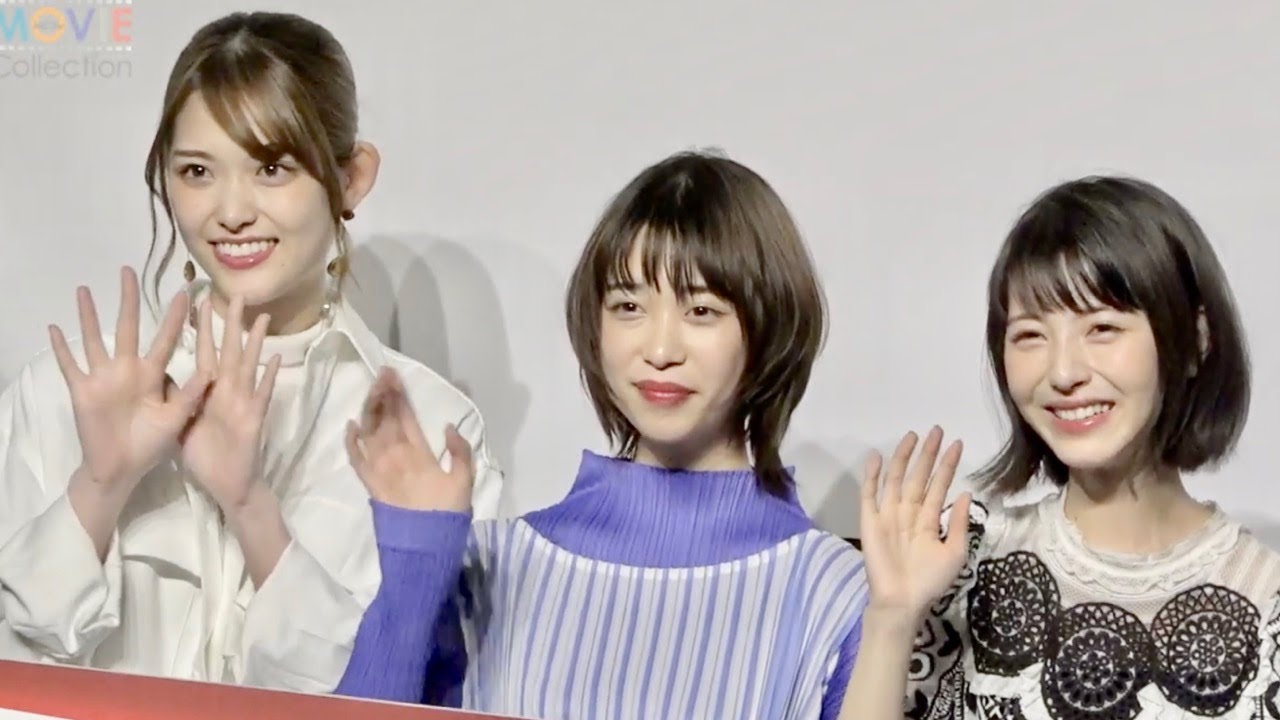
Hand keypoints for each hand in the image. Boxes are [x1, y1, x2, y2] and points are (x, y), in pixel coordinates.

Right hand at [50, 267, 209, 495]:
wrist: (123, 469)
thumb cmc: (151, 444)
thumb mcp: (177, 417)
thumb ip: (192, 394)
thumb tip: (213, 370)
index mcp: (152, 375)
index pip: (165, 339)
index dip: (175, 318)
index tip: (184, 293)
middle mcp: (127, 370)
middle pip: (128, 327)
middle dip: (128, 300)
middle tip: (127, 271)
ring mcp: (103, 378)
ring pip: (94, 339)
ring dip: (88, 316)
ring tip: (84, 290)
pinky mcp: (83, 391)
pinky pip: (70, 366)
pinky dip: (61, 349)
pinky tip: (53, 329)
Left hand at [179, 296, 280, 511]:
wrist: (227, 486)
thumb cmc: (206, 458)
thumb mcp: (182, 425)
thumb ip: (178, 399)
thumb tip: (161, 373)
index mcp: (208, 392)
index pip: (205, 353)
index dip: (203, 329)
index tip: (201, 302)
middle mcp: (228, 392)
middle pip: (229, 351)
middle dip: (232, 325)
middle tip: (236, 296)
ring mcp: (243, 404)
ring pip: (248, 367)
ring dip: (254, 343)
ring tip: (261, 318)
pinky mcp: (253, 420)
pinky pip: (261, 396)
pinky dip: (268, 378)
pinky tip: (275, 360)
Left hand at [345, 367, 473, 512]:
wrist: (423, 545)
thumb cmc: (447, 512)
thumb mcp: (465, 481)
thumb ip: (460, 452)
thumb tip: (448, 427)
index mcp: (419, 452)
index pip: (406, 415)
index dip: (399, 394)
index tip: (394, 375)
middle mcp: (395, 455)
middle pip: (386, 418)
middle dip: (383, 393)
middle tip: (381, 374)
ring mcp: (379, 468)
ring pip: (369, 431)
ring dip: (369, 409)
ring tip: (371, 391)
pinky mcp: (369, 483)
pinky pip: (355, 457)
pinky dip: (351, 440)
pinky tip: (350, 424)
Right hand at [860, 426, 970, 624]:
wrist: (902, 602)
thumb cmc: (930, 582)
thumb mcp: (954, 552)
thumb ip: (957, 522)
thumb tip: (965, 493)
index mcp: (928, 520)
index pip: (938, 486)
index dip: (947, 466)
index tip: (957, 444)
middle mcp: (908, 513)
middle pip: (918, 476)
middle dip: (927, 454)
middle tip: (936, 430)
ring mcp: (888, 515)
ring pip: (895, 479)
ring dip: (903, 458)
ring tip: (913, 436)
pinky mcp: (870, 521)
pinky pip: (870, 494)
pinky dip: (872, 476)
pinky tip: (876, 456)